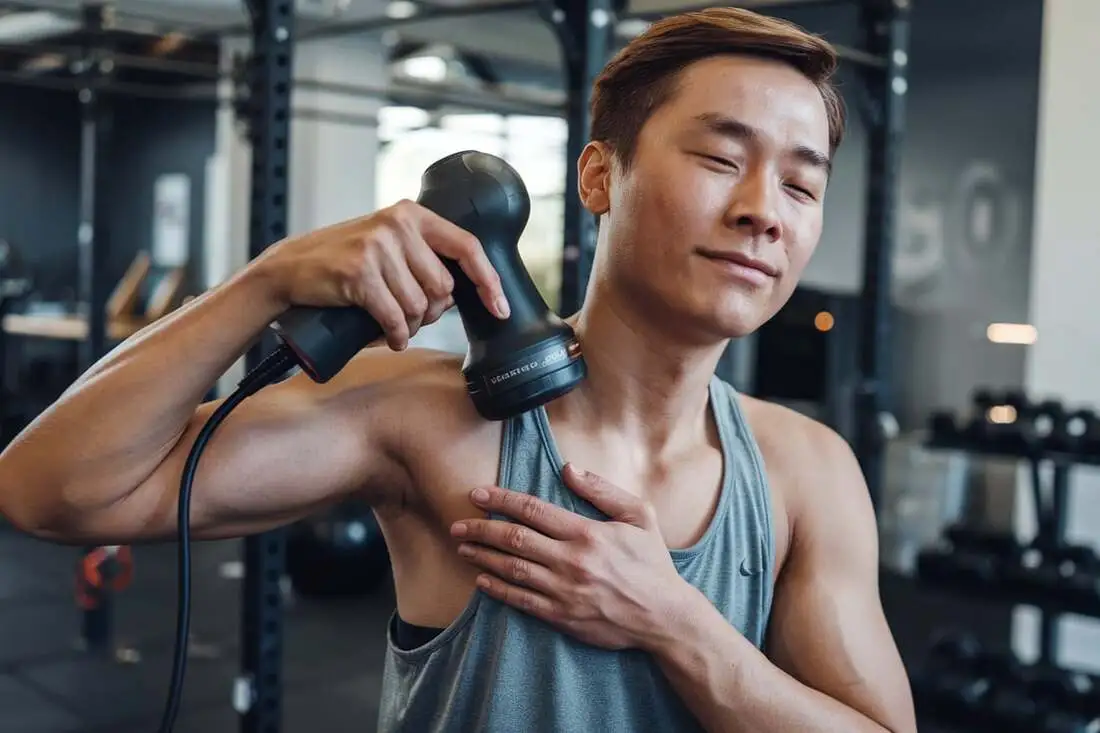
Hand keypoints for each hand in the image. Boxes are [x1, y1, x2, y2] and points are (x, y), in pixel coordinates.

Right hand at [252, 199, 509, 350]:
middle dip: (431, 312)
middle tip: (409, 314)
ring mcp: (377, 247)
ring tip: (391, 322)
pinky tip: (386, 336)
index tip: (500, 308)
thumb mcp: (389, 245)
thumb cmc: (346, 263)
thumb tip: (468, 292)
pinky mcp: (359, 273)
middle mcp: (398, 224)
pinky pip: (395, 318)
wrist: (290, 268)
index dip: (488, 281)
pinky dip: (394, 335)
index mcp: (412, 214)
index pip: (467, 247)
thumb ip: (424, 256)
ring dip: (409, 326)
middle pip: (443, 288)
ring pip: (419, 307)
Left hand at [450, 463, 685, 650]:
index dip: (501, 499)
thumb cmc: (652, 563)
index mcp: (587, 533)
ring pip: (511, 569)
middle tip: (458, 523)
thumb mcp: (640, 516)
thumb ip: (603, 491)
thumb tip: (569, 469)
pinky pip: (520, 600)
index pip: (533, 510)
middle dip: (481, 528)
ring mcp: (564, 590)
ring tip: (462, 546)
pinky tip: (481, 579)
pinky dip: (497, 589)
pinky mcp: (561, 616)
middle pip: (514, 538)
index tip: (478, 494)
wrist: (664, 617)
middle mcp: (571, 561)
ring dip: (482, 555)